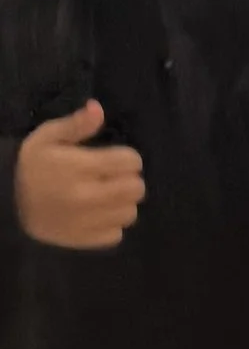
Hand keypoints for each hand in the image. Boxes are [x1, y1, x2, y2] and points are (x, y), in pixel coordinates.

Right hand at [13, 102, 144, 249]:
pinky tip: (97, 215)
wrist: (7, 203)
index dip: (127, 158)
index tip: (115, 159)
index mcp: (81, 167)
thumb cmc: (32, 166)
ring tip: (105, 197)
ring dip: (122, 203)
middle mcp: (87, 196)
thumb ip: (76, 124)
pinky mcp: (83, 240)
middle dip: (129, 180)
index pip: (131, 162)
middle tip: (113, 178)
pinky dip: (111, 225)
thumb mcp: (47, 137)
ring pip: (129, 213)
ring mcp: (86, 221)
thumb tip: (97, 108)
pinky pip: (116, 235)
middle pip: (136, 189)